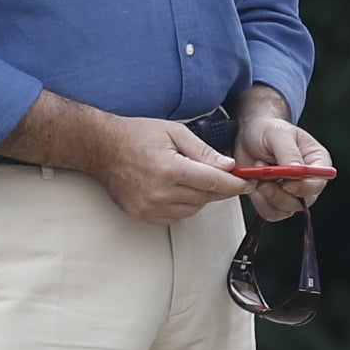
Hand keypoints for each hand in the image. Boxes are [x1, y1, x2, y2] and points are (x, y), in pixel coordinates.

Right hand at [85, 112, 249, 226]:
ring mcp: (150, 207)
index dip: (234, 185)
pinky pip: (176, 217)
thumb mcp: (174, 132)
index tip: (247, 184)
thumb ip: (203, 151)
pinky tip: (177, 189)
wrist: (102, 148)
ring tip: (192, 177)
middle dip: (220, 188)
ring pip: (193, 209)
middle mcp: (160, 192)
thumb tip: (229, 166)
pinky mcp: (143, 215)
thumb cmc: (137, 135)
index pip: (213, 182)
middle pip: (206, 197)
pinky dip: (184, 206)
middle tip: (226, 177)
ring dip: (201, 197)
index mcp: (170, 169)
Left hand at [231, 92, 334, 218]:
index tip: (285, 183)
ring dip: (267, 196)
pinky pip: (270, 212)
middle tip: (262, 180)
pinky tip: (254, 183)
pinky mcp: (275, 201)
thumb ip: (289, 153)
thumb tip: (298, 172)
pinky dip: (259, 201)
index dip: (304, 187)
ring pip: (285, 210)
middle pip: (303, 201)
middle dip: (280, 194)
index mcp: (317, 161)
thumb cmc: (267, 130)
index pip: (319, 182)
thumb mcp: (278, 134)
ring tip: (258, 173)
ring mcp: (292, 193)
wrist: (247, 136)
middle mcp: (308, 180)